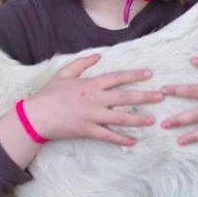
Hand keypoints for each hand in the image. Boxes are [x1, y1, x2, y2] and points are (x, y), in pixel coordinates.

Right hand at [19, 55, 163, 146]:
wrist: (36, 116)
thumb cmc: (49, 94)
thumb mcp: (64, 73)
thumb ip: (82, 63)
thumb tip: (98, 55)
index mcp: (90, 84)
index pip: (117, 77)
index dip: (135, 75)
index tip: (150, 74)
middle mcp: (95, 99)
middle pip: (124, 97)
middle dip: (145, 96)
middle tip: (161, 97)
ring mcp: (92, 116)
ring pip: (120, 117)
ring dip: (138, 119)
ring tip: (153, 120)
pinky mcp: (87, 131)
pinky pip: (107, 136)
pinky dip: (120, 139)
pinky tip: (133, 141)